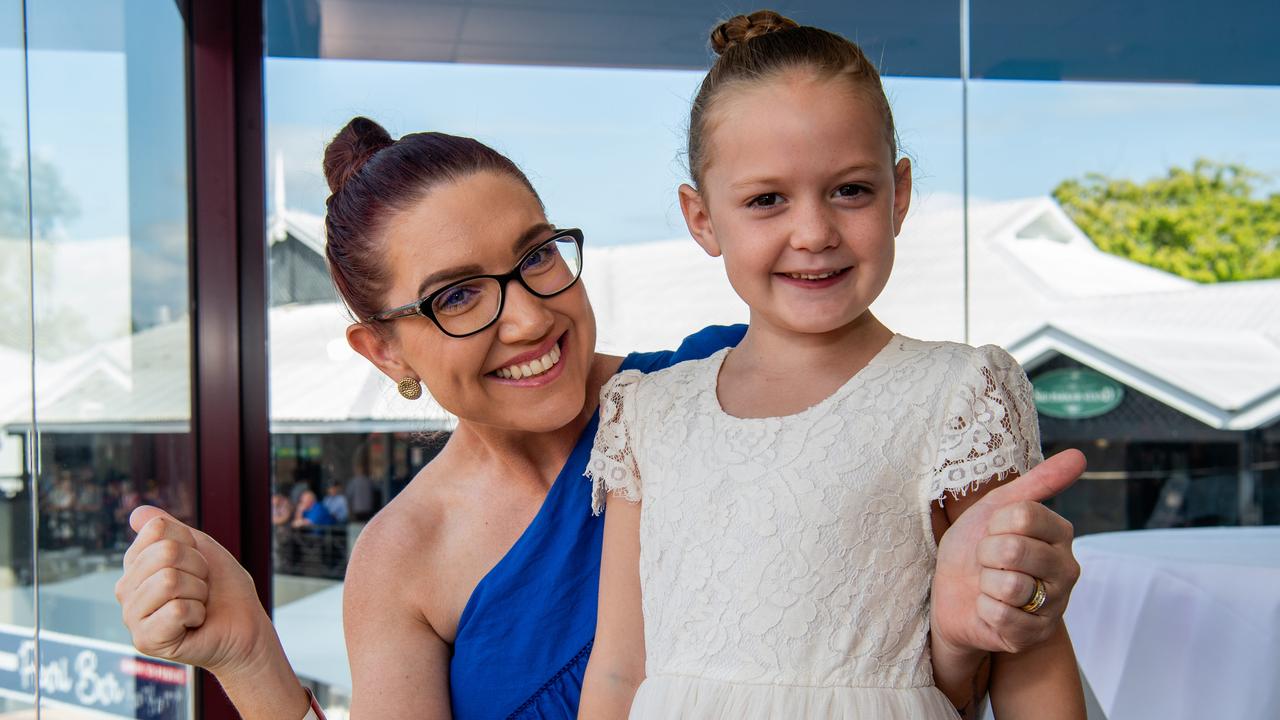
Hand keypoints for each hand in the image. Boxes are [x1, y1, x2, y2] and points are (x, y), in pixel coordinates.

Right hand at [115, 506, 271, 677]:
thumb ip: (168, 529)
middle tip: (202, 587)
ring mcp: (131, 617)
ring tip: (198, 605)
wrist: (244, 627)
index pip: (157, 529)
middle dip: (198, 568)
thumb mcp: (200, 549)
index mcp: (135, 565)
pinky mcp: (145, 640)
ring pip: (169, 580)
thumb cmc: (223, 589)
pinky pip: (176, 609)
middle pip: (165, 553)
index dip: (191, 543)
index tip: (197, 563)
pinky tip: (194, 623)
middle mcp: (125, 590)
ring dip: (198, 591)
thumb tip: (137, 512)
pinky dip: (197, 612)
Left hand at [932, 450, 1084, 655]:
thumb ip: (1037, 483)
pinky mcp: (1035, 635)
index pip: (1024, 514)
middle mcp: (1067, 569)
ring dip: (985, 583)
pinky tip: (989, 608)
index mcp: (1060, 534)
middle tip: (987, 562)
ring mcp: (1054, 605)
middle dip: (986, 554)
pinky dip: (984, 610)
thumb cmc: (976, 548)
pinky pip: (1002, 616)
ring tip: (989, 585)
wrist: (953, 595)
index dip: (994, 523)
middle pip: (1014, 549)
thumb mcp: (997, 508)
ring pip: (1010, 585)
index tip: (992, 532)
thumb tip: (1080, 456)